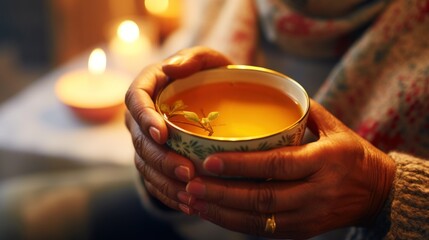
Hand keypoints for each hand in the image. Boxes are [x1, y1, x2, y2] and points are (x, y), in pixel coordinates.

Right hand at [125, 47, 231, 212]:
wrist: (214, 98)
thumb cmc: (211, 76)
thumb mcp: (209, 60)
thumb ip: (193, 58)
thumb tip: (169, 68)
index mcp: (147, 87)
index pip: (135, 100)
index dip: (145, 118)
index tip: (162, 134)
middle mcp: (141, 116)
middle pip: (139, 140)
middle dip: (161, 158)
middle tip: (187, 171)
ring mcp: (146, 141)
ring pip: (145, 165)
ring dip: (165, 182)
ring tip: (190, 195)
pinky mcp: (154, 160)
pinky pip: (154, 180)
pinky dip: (168, 194)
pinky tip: (188, 205)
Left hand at [182, 100, 395, 238]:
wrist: (378, 193)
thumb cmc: (352, 153)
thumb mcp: (334, 127)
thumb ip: (302, 110)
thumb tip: (267, 86)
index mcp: (326, 160)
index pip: (278, 164)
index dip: (242, 165)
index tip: (209, 161)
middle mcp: (318, 191)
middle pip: (263, 196)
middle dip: (222, 193)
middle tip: (191, 184)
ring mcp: (310, 216)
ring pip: (260, 218)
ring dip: (222, 212)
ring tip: (192, 201)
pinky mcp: (303, 231)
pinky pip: (264, 230)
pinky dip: (234, 223)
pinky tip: (212, 214)